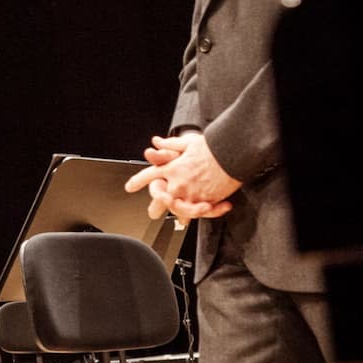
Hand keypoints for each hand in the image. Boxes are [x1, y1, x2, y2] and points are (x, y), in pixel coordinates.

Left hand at [123, 133, 237, 220]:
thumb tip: (156, 142)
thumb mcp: (188, 142)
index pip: (148, 176)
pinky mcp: (206, 201)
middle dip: (154, 207)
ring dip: (179, 214)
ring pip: (177, 210)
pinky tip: (201, 215)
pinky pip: (197, 213)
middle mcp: (177, 183)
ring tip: (180, 221)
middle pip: (159, 200)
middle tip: (152, 213)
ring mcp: (191, 194)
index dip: (137, 182)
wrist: (232, 153)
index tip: (129, 187)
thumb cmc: (212, 146)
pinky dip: (199, 215)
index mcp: (171, 168)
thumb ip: (170, 145)